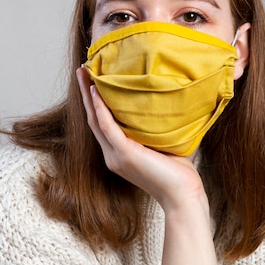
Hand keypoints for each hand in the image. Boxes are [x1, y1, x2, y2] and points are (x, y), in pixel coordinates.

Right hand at [76, 67, 207, 213]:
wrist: (183, 195)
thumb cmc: (179, 173)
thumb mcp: (164, 144)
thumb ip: (159, 127)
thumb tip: (171, 102)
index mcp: (119, 154)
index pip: (102, 124)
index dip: (95, 102)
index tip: (93, 80)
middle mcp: (112, 155)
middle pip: (93, 118)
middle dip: (85, 93)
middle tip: (82, 69)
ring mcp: (116, 156)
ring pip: (95, 120)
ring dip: (87, 95)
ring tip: (84, 73)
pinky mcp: (124, 154)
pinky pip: (107, 126)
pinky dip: (100, 108)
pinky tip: (95, 92)